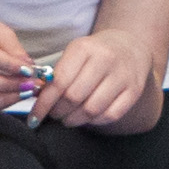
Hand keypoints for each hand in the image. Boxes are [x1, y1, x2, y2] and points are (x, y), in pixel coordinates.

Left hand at [32, 32, 159, 128]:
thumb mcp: (75, 54)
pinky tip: (87, 117)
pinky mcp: (134, 90)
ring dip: (74, 119)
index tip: (34, 116)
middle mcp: (105, 59)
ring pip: (92, 109)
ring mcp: (122, 75)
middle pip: (74, 97)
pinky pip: (110, 115)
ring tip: (68, 118)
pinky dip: (94, 121)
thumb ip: (57, 74)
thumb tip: (38, 101)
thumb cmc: (95, 54)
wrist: (129, 47)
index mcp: (84, 48)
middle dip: (58, 112)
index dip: (44, 103)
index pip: (59, 82)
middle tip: (54, 115)